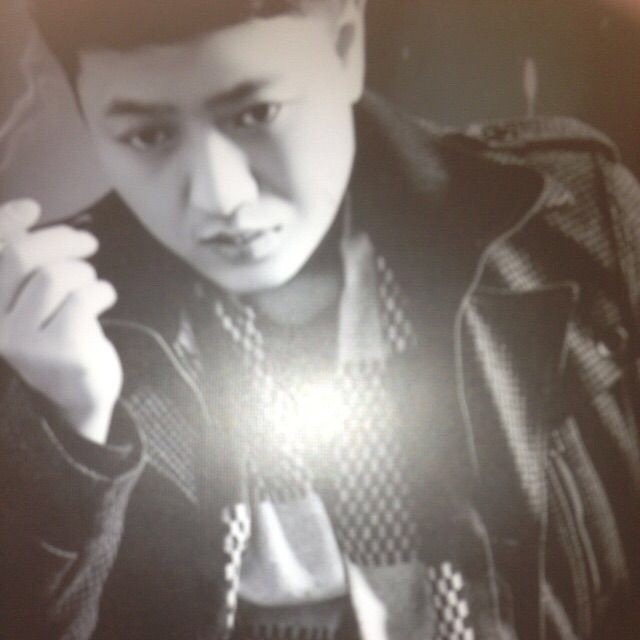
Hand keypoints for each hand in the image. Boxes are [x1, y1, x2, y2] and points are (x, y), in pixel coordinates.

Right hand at [0, 199, 121, 443]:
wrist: (78, 397)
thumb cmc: (55, 337)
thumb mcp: (32, 298)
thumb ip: (25, 259)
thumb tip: (28, 206)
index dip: (4, 221)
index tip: (33, 208)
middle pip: (18, 257)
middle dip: (60, 239)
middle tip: (88, 243)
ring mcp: (20, 342)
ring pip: (55, 276)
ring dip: (84, 271)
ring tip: (92, 283)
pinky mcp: (57, 351)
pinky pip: (82, 298)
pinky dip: (101, 290)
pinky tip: (104, 298)